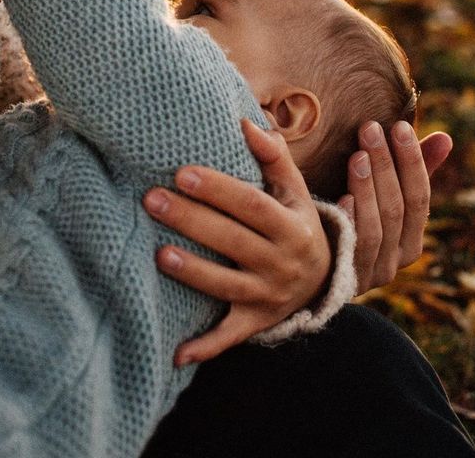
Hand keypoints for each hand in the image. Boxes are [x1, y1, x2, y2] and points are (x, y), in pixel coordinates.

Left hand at [143, 120, 330, 365]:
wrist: (322, 280)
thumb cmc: (296, 221)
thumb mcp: (294, 191)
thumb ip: (273, 157)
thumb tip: (245, 121)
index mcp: (291, 226)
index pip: (252, 206)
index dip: (218, 190)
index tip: (182, 172)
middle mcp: (282, 263)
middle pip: (232, 241)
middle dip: (191, 220)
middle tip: (151, 198)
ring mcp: (268, 297)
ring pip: (227, 286)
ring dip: (193, 272)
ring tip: (159, 254)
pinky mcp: (256, 322)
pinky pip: (230, 336)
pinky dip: (205, 346)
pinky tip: (175, 352)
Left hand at [338, 121, 451, 293]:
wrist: (314, 272)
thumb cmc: (355, 221)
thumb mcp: (385, 198)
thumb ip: (412, 172)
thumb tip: (445, 137)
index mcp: (412, 240)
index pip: (420, 197)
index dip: (413, 161)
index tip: (400, 126)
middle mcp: (397, 259)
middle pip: (397, 209)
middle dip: (385, 165)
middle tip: (370, 128)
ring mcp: (371, 271)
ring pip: (376, 228)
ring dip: (367, 189)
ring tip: (356, 155)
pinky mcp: (344, 277)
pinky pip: (350, 248)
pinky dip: (350, 221)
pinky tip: (342, 197)